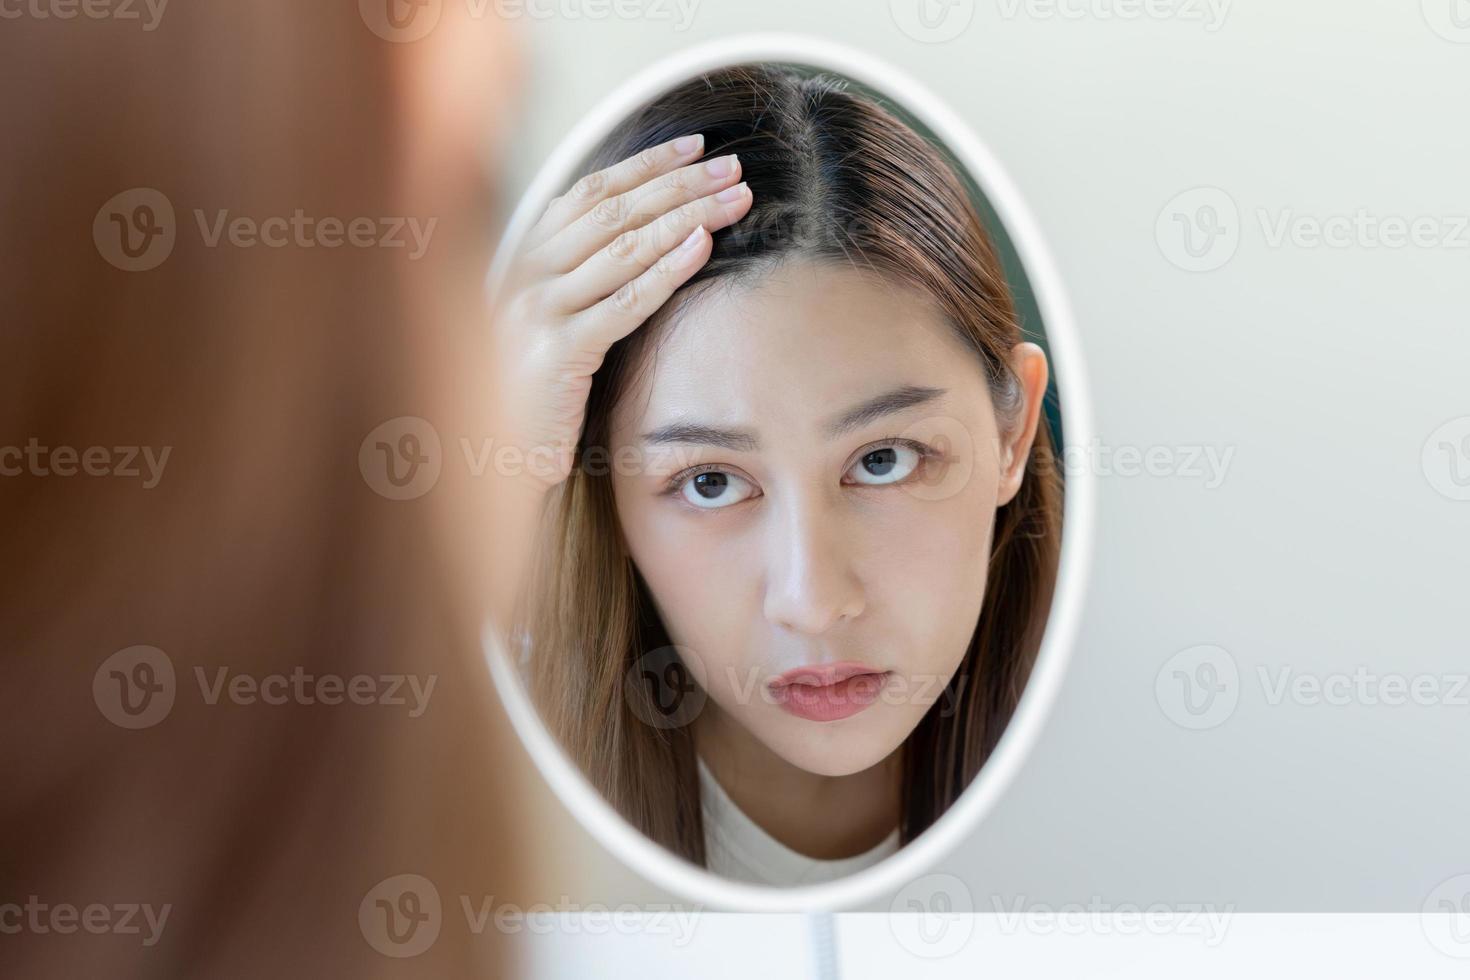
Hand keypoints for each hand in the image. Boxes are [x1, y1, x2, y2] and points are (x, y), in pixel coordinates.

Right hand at [491, 133, 753, 493]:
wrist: (488, 455)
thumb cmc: (530, 389)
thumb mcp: (548, 320)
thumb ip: (579, 276)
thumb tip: (644, 232)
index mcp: (524, 256)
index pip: (591, 192)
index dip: (645, 164)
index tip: (696, 147)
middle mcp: (526, 273)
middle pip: (614, 212)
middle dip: (678, 184)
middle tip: (731, 169)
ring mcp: (537, 311)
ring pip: (623, 248)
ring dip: (686, 216)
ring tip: (734, 200)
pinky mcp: (557, 353)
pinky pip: (623, 302)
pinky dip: (666, 270)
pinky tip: (703, 247)